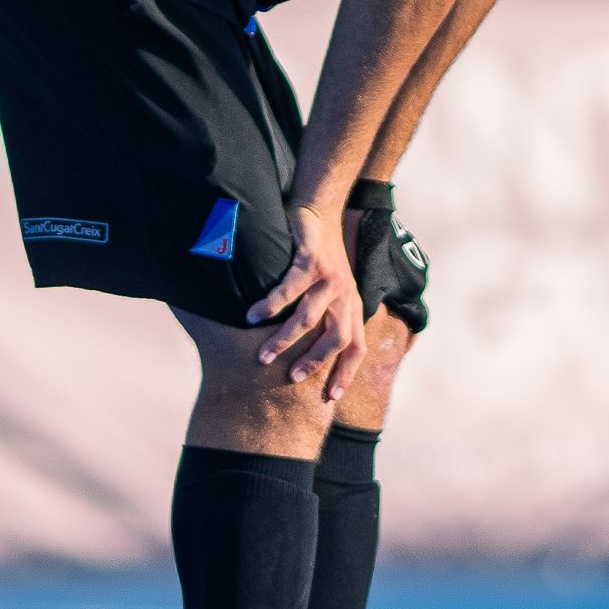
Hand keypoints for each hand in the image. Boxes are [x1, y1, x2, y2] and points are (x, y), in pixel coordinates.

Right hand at [250, 204, 365, 400]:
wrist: (320, 209)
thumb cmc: (319, 255)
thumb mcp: (331, 288)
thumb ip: (326, 315)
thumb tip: (306, 351)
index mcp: (351, 305)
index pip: (357, 346)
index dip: (347, 373)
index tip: (331, 398)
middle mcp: (345, 294)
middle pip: (337, 338)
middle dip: (314, 362)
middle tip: (290, 379)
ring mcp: (331, 278)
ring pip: (309, 318)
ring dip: (284, 339)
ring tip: (262, 356)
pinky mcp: (312, 260)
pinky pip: (290, 289)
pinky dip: (271, 305)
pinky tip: (252, 316)